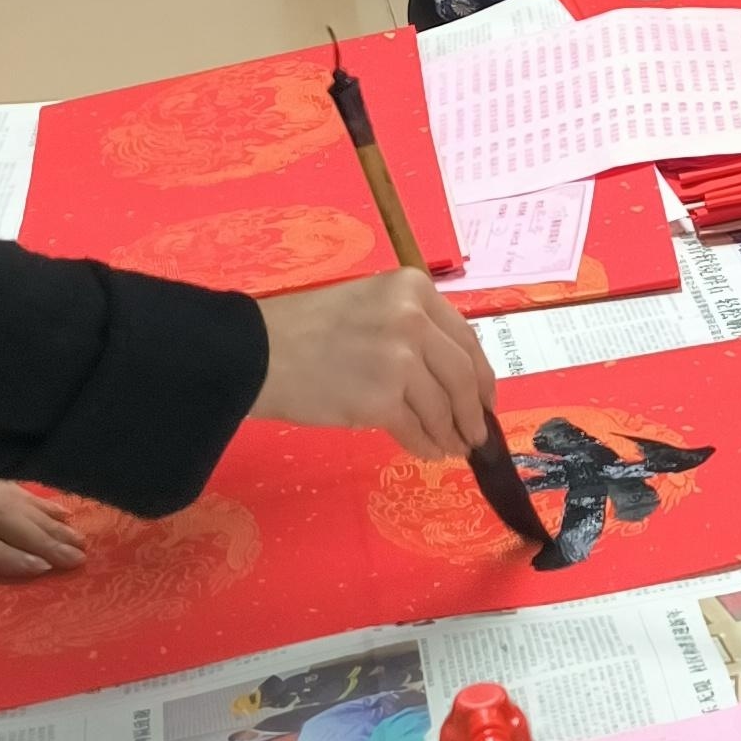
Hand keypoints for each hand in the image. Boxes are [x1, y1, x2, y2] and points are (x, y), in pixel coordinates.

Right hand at [252, 269, 499, 460]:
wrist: (254, 354)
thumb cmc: (304, 330)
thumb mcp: (368, 307)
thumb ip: (412, 329)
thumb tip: (451, 375)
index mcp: (413, 289)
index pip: (465, 337)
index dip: (481, 374)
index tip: (485, 397)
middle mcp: (414, 318)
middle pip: (463, 375)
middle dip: (473, 410)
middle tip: (476, 432)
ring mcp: (401, 359)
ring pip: (443, 407)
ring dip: (451, 433)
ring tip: (453, 448)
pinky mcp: (383, 399)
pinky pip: (417, 428)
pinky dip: (427, 444)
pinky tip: (428, 452)